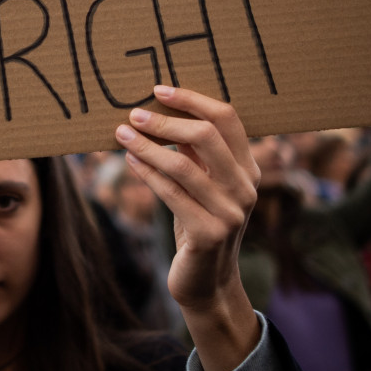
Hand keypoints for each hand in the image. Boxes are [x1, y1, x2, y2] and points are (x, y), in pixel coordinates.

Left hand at [115, 85, 260, 370]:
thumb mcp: (202, 183)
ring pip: (182, 165)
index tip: (159, 89)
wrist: (206, 281)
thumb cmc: (198, 221)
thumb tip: (163, 108)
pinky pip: (170, 193)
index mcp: (248, 167)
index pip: (228, 118)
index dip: (193, 99)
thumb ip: (194, 151)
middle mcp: (246, 187)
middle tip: (134, 113)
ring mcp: (230, 212)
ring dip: (147, 146)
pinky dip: (146, 173)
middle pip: (207, 135)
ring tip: (122, 133)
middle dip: (166, 121)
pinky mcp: (209, 234)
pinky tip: (129, 161)